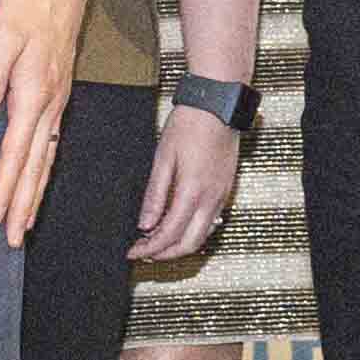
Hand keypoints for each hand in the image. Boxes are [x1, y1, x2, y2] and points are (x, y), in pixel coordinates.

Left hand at [0, 0, 95, 240]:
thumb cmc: (27, 9)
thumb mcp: (1, 36)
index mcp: (33, 95)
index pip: (15, 153)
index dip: (5, 188)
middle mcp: (49, 107)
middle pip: (35, 167)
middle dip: (23, 205)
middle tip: (12, 241)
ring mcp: (56, 104)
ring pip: (45, 160)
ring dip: (35, 194)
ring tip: (25, 224)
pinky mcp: (57, 98)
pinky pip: (51, 146)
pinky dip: (43, 171)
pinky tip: (38, 181)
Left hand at [134, 98, 243, 260]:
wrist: (218, 105)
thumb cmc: (190, 124)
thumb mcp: (163, 158)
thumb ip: (155, 195)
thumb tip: (145, 224)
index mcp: (193, 192)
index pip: (169, 234)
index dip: (149, 248)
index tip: (133, 251)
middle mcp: (212, 199)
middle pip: (189, 244)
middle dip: (165, 254)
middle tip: (144, 252)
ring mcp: (222, 195)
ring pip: (202, 236)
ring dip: (179, 244)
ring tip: (157, 240)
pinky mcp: (226, 189)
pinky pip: (210, 222)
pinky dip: (192, 231)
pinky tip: (176, 223)